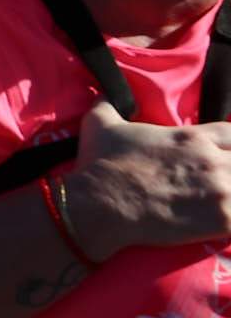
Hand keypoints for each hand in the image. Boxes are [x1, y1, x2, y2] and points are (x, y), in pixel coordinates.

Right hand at [64, 101, 230, 260]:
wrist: (101, 203)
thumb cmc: (101, 164)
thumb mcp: (100, 124)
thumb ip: (108, 105)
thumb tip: (102, 95)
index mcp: (192, 138)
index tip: (224, 153)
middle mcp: (212, 161)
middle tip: (220, 180)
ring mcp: (220, 191)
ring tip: (221, 202)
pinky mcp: (221, 220)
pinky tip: (223, 222)